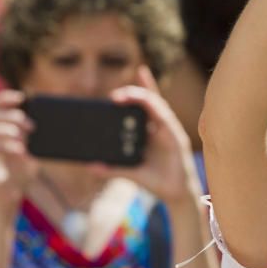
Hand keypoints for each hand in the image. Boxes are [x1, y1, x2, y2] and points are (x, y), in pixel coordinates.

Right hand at [0, 90, 37, 211]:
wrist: (10, 198)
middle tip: (29, 126)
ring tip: (22, 144)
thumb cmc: (21, 175)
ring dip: (7, 132)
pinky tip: (15, 149)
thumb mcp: (32, 153)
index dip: (4, 98)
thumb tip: (46, 125)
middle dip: (11, 117)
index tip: (22, 97)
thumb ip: (34, 138)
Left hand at [99, 67, 198, 203]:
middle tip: (114, 95)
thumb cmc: (157, 181)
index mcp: (152, 132)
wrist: (176, 196)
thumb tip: (90, 166)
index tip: (137, 71)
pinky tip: (148, 104)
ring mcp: (170, 132)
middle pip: (151, 101)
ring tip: (125, 95)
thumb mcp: (131, 173)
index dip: (142, 87)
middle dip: (135, 92)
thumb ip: (112, 168)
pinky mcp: (175, 139)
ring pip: (158, 107)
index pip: (147, 104)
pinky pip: (166, 120)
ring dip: (142, 98)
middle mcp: (162, 128)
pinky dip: (157, 110)